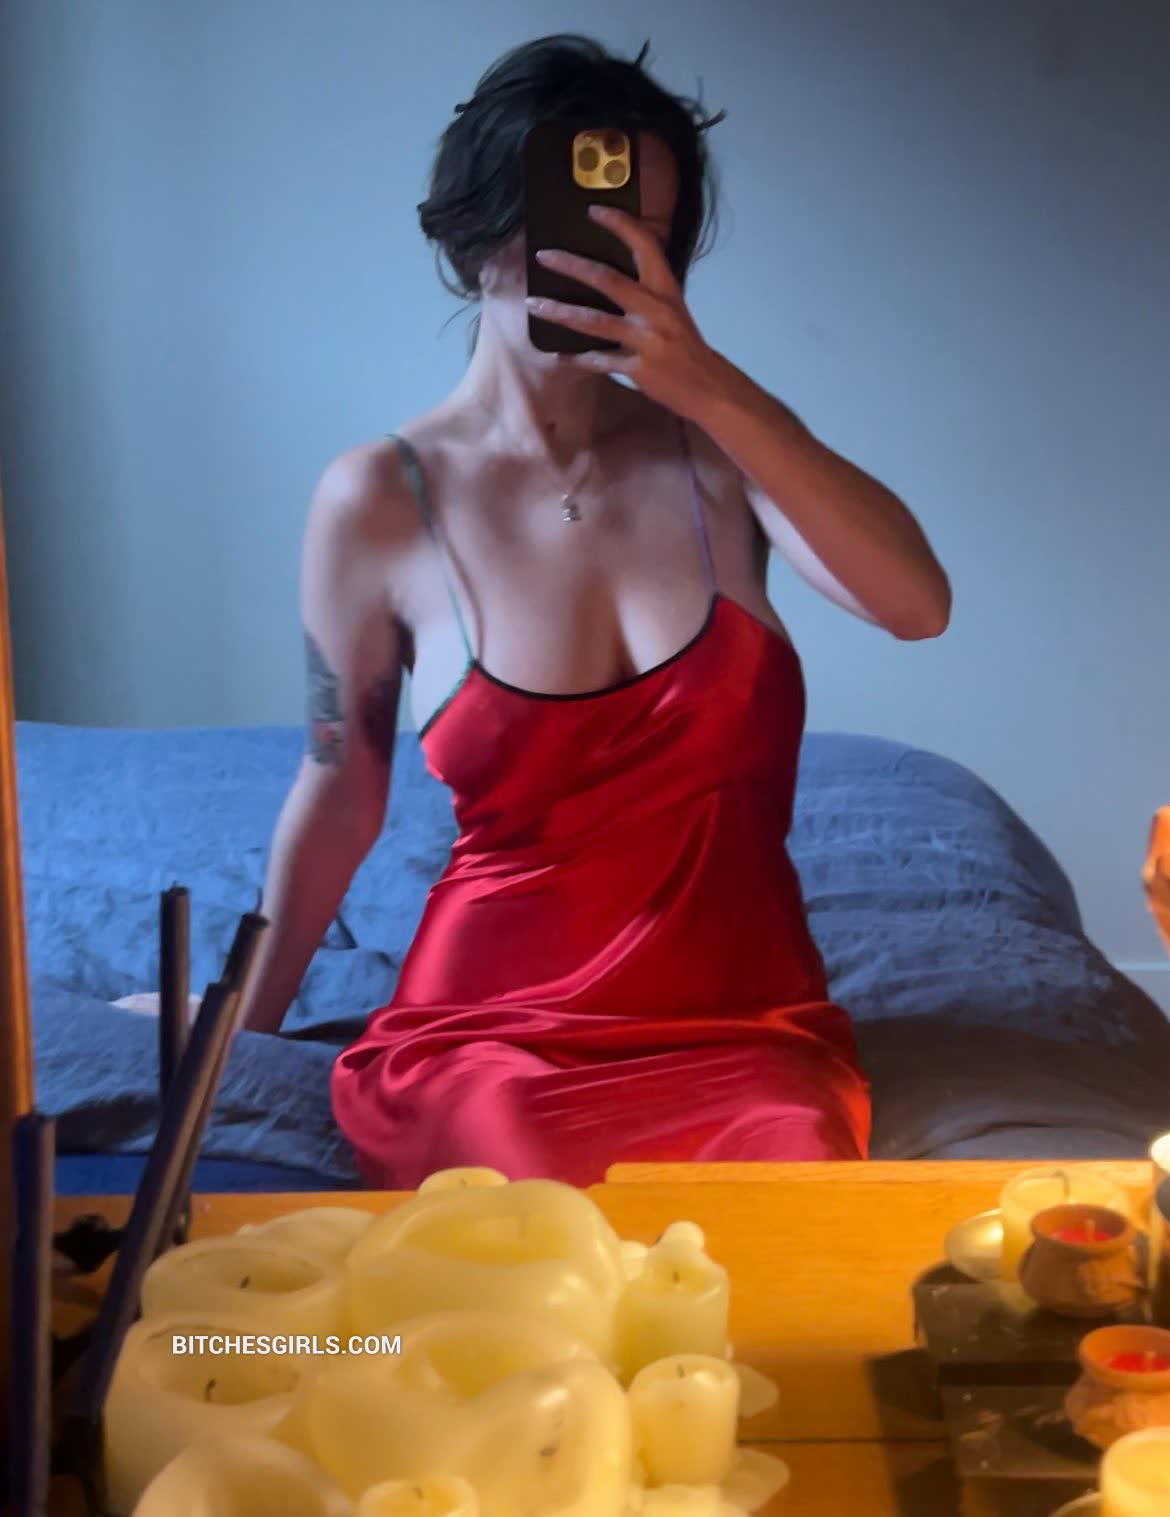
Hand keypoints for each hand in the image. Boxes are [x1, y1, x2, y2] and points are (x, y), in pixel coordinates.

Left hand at [525, 206, 736, 422]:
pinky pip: (598, 361)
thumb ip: (647, 295)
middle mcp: (655, 310)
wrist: (709, 388)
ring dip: (560, 312)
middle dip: (571, 265)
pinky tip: (559, 356)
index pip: (644, 246)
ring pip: (594, 321)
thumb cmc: (686, 348)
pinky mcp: (638, 369)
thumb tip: (608, 280)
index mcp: (666, 290)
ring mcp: (646, 340)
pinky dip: (576, 359)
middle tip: (543, 256)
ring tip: (534, 305)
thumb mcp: (673, 311)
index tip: (593, 210)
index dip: (620, 224)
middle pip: (607, 280)